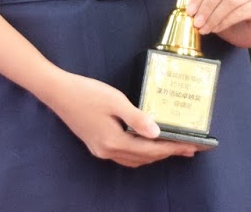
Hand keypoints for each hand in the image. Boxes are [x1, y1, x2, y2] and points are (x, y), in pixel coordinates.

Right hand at [39, 70, 198, 167]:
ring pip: (133, 159)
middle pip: (143, 158)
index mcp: (113, 141)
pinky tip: (146, 144)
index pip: (151, 150)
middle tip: (189, 148)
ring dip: (154, 155)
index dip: (173, 148)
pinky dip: (139, 152)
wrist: (57, 91)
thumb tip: (157, 134)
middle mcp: (107, 151)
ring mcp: (100, 150)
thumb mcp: (115, 101)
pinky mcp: (95, 144)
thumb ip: (137, 118)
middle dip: (167, 153)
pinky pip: (124, 155)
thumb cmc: (87, 92)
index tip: (192, 147)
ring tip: (173, 147)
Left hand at [168, 0, 250, 47]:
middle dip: (206, 6)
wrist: (245, 23)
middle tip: (195, 22)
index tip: (189, 10)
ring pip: (232, 1)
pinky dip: (225, 22)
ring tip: (203, 28)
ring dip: (214, 17)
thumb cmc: (222, 7)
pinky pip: (241, 12)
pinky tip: (215, 29)